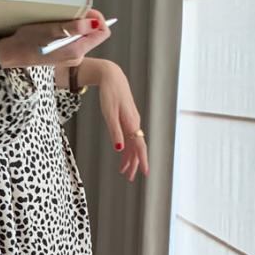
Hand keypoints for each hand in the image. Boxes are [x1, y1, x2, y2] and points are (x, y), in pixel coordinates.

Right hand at [0, 3, 109, 72]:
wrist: (12, 55)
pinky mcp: (63, 54)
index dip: (97, 17)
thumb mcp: (50, 30)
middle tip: (69, 12)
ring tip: (59, 19)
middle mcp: (77, 56)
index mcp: (77, 51)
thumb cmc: (28, 42)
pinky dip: (68, 29)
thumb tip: (95, 22)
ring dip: (75, 24)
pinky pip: (73, 39)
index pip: (102, 32)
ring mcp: (70, 56)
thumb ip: (75, 28)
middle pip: (93, 33)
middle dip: (85, 19)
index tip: (85, 9)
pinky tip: (54, 27)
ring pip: (83, 35)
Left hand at [98, 63, 148, 179]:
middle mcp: (135, 123)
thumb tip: (119, 150)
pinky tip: (122, 152)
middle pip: (137, 147)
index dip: (142, 160)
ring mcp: (132, 120)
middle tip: (129, 177)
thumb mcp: (109, 113)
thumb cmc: (109, 93)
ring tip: (124, 170)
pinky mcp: (128, 117)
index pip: (139, 146)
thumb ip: (114, 131)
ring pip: (133, 143)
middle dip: (134, 163)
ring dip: (129, 157)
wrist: (112, 76)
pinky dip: (126, 147)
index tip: (145, 172)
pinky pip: (130, 136)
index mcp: (131, 122)